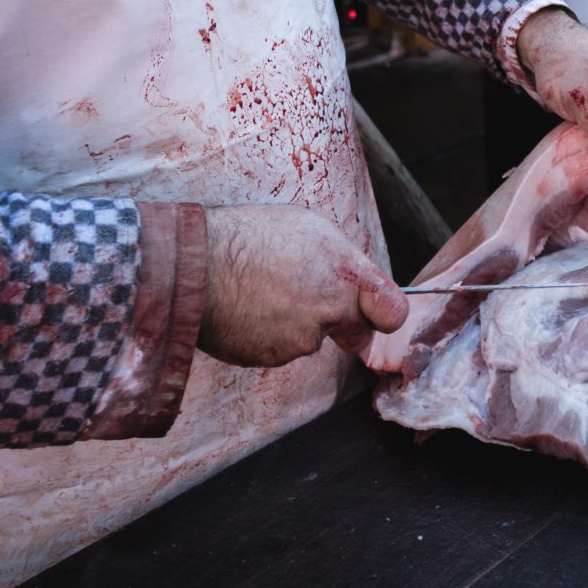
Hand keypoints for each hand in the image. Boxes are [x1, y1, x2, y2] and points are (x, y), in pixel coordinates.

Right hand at [198, 205, 407, 365]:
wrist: (194, 265)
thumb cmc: (249, 236)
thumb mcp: (310, 229)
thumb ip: (342, 262)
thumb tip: (354, 280)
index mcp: (345, 275)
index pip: (392, 312)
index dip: (383, 314)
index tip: (375, 312)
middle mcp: (330, 312)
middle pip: (354, 332)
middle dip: (340, 322)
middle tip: (306, 299)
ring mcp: (300, 341)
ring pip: (310, 339)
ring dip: (294, 324)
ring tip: (262, 293)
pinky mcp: (271, 358)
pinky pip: (277, 349)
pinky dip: (266, 335)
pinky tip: (246, 310)